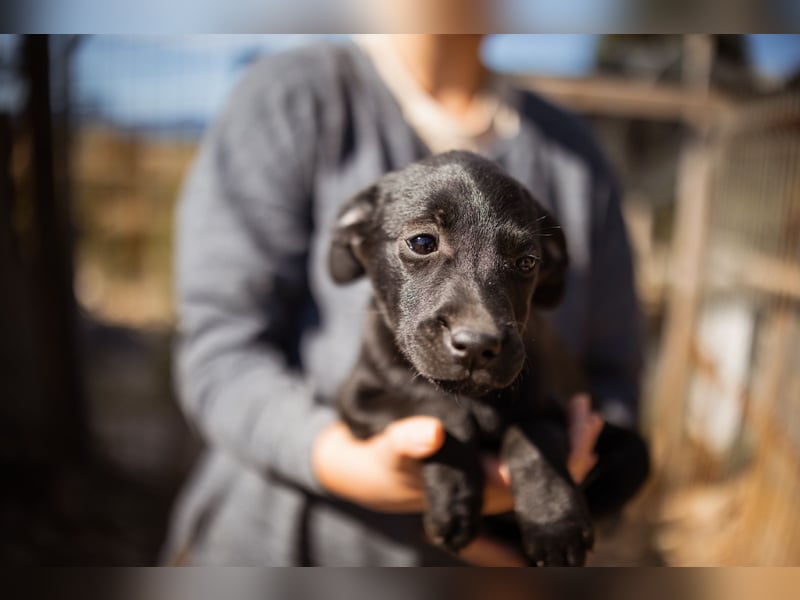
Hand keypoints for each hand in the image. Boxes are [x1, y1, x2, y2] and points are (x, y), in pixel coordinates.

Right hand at [312, 397, 603, 564]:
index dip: (568, 451)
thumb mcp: (388, 450)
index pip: (537, 475)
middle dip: (575, 446)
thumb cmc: (380, 464)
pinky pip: (526, 465)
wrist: (370, 479)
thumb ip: (406, 442)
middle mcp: (492, 494)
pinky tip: (557, 421)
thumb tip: (431, 433)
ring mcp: (491, 489)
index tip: (584, 417)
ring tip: (583, 411)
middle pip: (549, 477)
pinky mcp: (485, 477)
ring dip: (564, 444)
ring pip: (541, 472)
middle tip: (589, 411)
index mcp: (478, 489)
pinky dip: (546, 444)